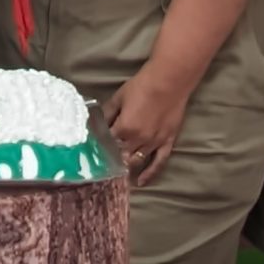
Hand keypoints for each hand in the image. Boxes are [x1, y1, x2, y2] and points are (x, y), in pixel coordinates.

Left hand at [104, 64, 194, 188]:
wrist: (169, 81)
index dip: (100, 148)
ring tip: (118, 177)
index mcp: (123, 129)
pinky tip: (141, 182)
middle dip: (112, 162)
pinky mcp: (167, 142)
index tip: (94, 154)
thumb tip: (96, 124)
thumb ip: (107, 113)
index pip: (108, 144)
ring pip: (137, 162)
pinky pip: (158, 163)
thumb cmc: (142, 86)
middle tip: (104, 168)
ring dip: (127, 169)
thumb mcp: (118, 98)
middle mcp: (137, 140)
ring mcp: (153, 143)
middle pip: (121, 156)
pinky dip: (150, 174)